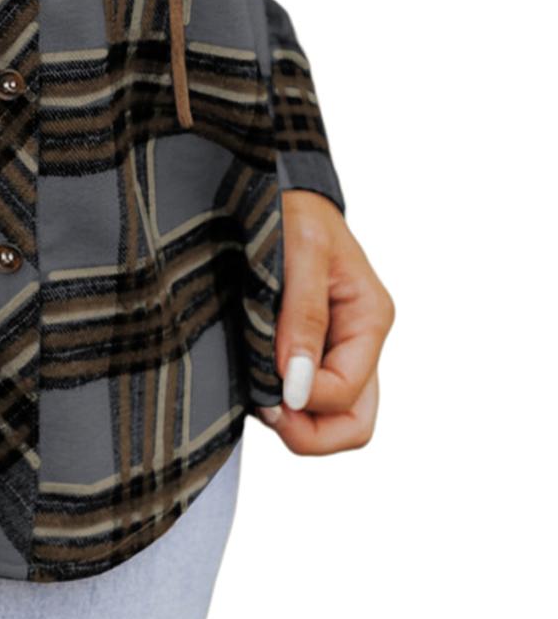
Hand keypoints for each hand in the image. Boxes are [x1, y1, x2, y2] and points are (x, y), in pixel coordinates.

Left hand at [260, 188, 393, 453]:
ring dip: (291, 417)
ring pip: (329, 417)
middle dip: (310, 433)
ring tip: (250, 385)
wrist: (272, 184)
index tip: (263, 386)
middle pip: (354, 423)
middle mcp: (358, 341)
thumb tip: (296, 385)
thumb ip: (302, 318)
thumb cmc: (291, 207)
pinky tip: (249, 371)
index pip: (347, 393)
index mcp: (369, 318)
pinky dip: (278, 398)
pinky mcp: (307, 348)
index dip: (305, 402)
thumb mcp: (299, 251)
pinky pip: (303, 396)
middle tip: (262, 408)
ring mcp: (335, 348)